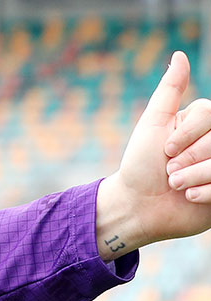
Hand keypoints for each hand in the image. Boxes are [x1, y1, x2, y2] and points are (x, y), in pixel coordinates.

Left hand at [97, 50, 210, 258]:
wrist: (137, 205)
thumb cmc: (141, 164)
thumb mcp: (152, 124)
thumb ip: (169, 90)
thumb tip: (179, 55)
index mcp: (206, 122)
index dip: (186, 136)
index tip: (165, 150)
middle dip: (187, 159)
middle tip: (169, 172)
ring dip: (192, 177)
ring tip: (176, 186)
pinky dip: (202, 194)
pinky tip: (188, 198)